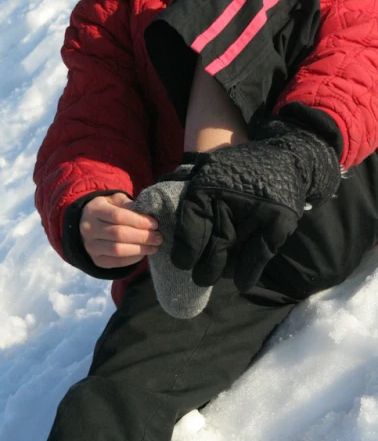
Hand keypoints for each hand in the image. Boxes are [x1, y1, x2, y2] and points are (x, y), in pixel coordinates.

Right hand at [80, 193, 162, 268]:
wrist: (87, 224)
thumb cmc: (108, 209)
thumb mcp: (115, 200)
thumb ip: (128, 204)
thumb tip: (146, 213)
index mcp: (94, 209)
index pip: (118, 216)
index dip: (138, 221)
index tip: (154, 224)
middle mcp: (89, 228)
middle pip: (119, 234)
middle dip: (142, 236)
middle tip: (158, 237)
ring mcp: (90, 246)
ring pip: (118, 250)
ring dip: (140, 249)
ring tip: (154, 246)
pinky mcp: (96, 260)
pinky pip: (116, 262)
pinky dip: (133, 259)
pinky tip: (143, 253)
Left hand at [173, 118, 340, 291]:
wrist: (286, 158)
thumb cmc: (241, 165)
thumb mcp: (209, 166)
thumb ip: (184, 183)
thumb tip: (154, 200)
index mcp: (206, 188)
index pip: (190, 226)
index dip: (184, 248)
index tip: (181, 261)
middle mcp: (228, 203)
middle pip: (210, 244)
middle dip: (201, 266)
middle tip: (197, 277)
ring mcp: (254, 215)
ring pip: (231, 252)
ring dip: (220, 270)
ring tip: (214, 278)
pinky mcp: (275, 225)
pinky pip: (258, 255)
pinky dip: (248, 271)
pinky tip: (242, 282)